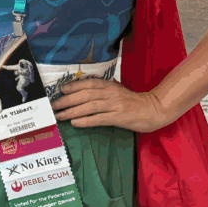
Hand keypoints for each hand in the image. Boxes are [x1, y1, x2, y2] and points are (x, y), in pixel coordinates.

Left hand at [51, 78, 175, 131]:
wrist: (153, 109)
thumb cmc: (134, 101)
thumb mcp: (118, 91)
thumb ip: (103, 90)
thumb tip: (84, 91)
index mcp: (110, 85)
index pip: (88, 83)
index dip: (73, 86)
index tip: (61, 89)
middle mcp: (111, 93)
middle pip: (85, 95)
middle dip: (67, 100)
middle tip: (54, 106)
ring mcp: (114, 105)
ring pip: (89, 106)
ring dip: (72, 111)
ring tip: (60, 116)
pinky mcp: (119, 117)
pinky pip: (99, 119)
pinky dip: (86, 120)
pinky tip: (75, 123)